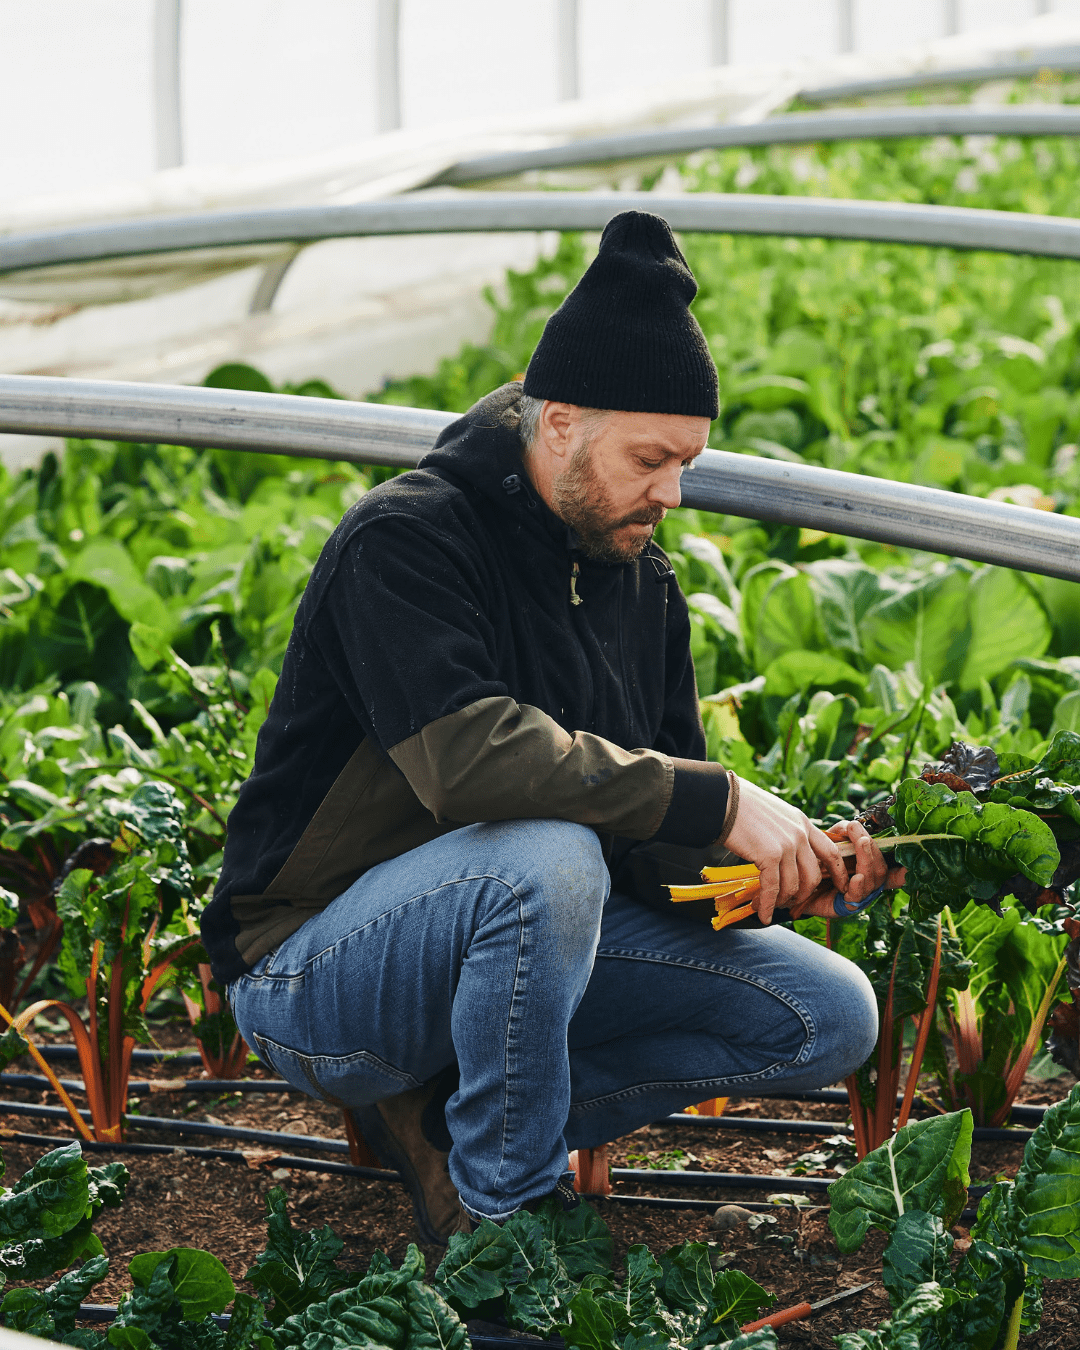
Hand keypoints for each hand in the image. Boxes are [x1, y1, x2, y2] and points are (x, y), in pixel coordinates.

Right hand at [723, 777, 848, 924]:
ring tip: (770, 906)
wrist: (723, 799)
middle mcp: (800, 835)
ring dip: (782, 901)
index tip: (840, 886)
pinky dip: (768, 906)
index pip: (831, 852)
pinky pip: (773, 889)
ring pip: (793, 886)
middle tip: (791, 902)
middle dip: (803, 894)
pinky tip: (763, 914)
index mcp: (803, 823)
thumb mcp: (776, 813)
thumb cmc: (743, 806)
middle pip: (814, 876)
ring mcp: (787, 846)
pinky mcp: (770, 855)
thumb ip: (788, 831)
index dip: (838, 873)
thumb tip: (786, 852)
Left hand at [792, 820, 907, 920]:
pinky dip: (859, 884)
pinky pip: (857, 896)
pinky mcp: (846, 905)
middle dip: (872, 848)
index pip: (894, 870)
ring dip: (866, 859)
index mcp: (869, 868)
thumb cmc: (815, 862)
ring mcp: (859, 895)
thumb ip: (841, 833)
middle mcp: (868, 883)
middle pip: (882, 868)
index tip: (913, 863)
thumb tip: (849, 824)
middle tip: (860, 832)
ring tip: (859, 842)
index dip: (906, 868)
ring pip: (873, 879)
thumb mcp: (829, 843)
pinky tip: (855, 876)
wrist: (793, 883)